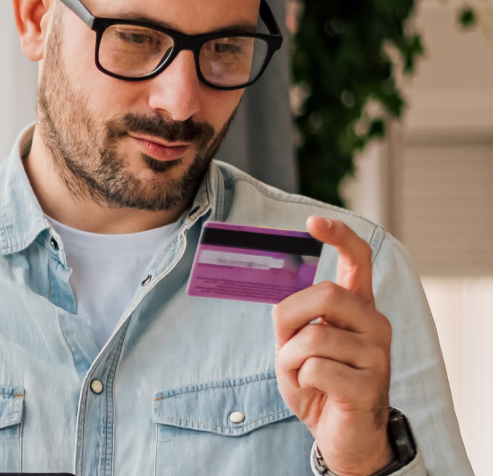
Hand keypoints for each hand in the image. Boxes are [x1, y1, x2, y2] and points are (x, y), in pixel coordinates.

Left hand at [274, 216, 393, 475]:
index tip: (313, 222)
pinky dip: (301, 381)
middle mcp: (375, 325)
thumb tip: (279, 301)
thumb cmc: (318, 383)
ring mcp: (377, 355)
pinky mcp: (369, 386)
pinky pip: (316, 369)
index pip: (359, 261)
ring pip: (313, 338)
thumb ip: (292, 319)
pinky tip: (317, 391)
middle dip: (290, 316)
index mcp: (358, 309)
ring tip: (304, 375)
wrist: (342, 435)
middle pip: (326, 294)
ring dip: (291, 359)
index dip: (339, 237)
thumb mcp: (295, 345)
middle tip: (285, 342)